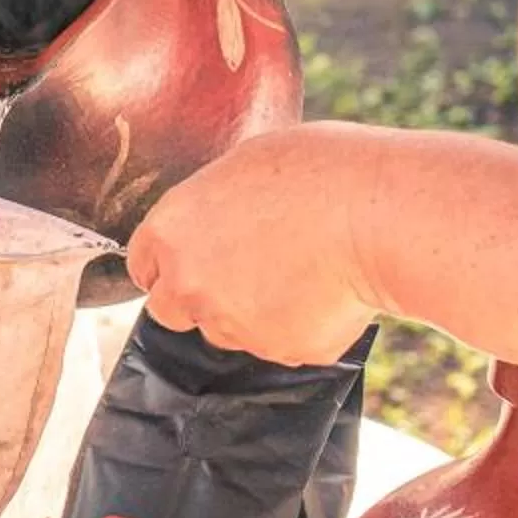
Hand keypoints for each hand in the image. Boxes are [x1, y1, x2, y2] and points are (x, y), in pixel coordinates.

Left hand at [125, 125, 384, 365]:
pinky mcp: (279, 351)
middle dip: (199, 296)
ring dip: (249, 312)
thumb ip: (210, 207)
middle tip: (246, 270)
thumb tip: (213, 221)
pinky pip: (283, 344)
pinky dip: (300, 325)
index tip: (194, 259)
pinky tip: (329, 289)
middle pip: (172, 310)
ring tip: (299, 270)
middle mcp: (187, 286)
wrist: (374, 214)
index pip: (143, 266)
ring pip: (228, 330)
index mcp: (168, 232)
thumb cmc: (316, 170)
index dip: (170, 263)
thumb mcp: (243, 166)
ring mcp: (231, 325)